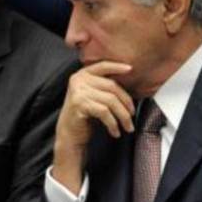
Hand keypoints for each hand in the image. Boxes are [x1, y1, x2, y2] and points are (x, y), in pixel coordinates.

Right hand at [52, 61, 134, 193]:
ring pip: (111, 100)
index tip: (131, 69)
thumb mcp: (94, 96)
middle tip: (132, 115)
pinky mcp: (80, 105)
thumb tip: (130, 80)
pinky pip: (104, 112)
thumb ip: (105, 86)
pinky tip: (115, 132)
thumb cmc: (85, 116)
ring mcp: (78, 92)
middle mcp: (79, 80)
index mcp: (82, 75)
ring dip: (123, 116)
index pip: (103, 66)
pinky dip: (113, 123)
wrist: (69, 134)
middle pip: (112, 86)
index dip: (117, 67)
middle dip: (126, 102)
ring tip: (128, 127)